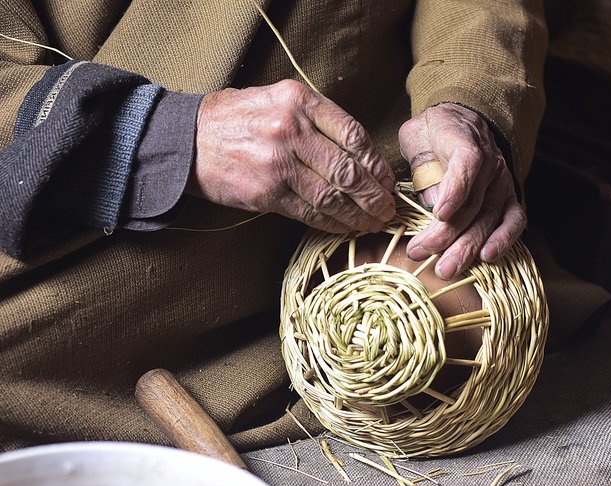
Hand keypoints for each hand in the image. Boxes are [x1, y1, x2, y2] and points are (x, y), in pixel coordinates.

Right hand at [190, 80, 395, 232]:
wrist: (188, 139)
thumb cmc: (239, 119)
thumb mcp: (279, 99)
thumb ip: (318, 119)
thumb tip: (362, 153)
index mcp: (300, 101)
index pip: (353, 135)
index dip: (376, 163)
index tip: (386, 180)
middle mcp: (291, 130)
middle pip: (348, 169)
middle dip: (375, 195)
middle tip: (388, 209)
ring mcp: (279, 163)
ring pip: (332, 195)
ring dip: (359, 214)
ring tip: (374, 223)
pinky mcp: (267, 193)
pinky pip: (310, 212)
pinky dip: (333, 223)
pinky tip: (346, 227)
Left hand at [399, 103, 525, 279]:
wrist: (464, 122)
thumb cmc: (434, 133)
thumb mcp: (417, 136)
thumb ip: (422, 164)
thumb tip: (433, 202)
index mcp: (466, 141)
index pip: (467, 165)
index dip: (455, 191)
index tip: (439, 215)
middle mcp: (491, 164)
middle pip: (473, 203)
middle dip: (446, 234)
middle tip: (421, 253)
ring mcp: (503, 183)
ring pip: (489, 219)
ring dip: (468, 247)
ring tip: (446, 268)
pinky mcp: (510, 198)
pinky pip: (514, 221)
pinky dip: (504, 240)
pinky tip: (487, 257)